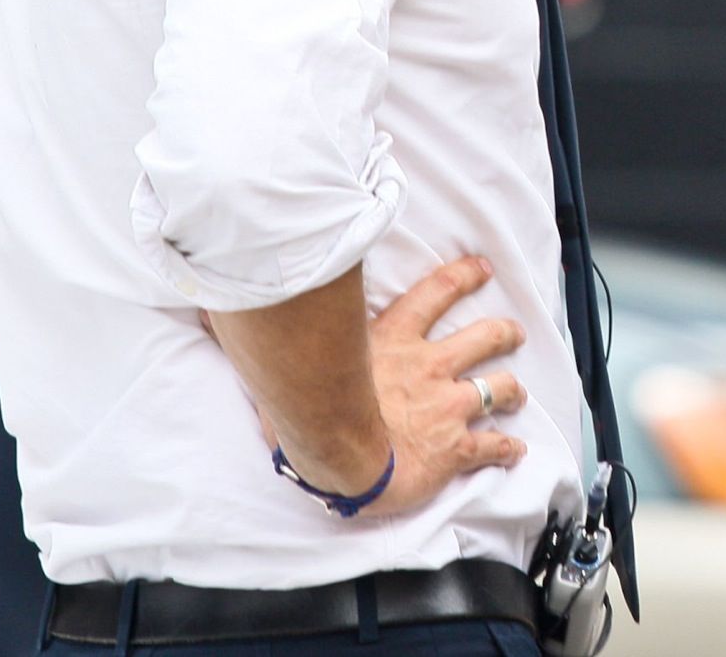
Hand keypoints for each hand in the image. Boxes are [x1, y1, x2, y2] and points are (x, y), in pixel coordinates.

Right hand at [258, 256, 529, 512]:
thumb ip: (256, 326)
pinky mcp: (454, 448)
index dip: (462, 277)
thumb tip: (206, 302)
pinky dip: (507, 449)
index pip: (434, 293)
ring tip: (519, 391)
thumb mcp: (284, 357)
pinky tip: (514, 452)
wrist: (337, 457)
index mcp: (393, 340)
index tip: (482, 268)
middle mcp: (428, 367)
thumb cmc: (309, 411)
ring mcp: (446, 406)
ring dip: (512, 388)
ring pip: (498, 387)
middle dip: (503, 331)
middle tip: (513, 331)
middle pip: (482, 336)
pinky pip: (491, 446)